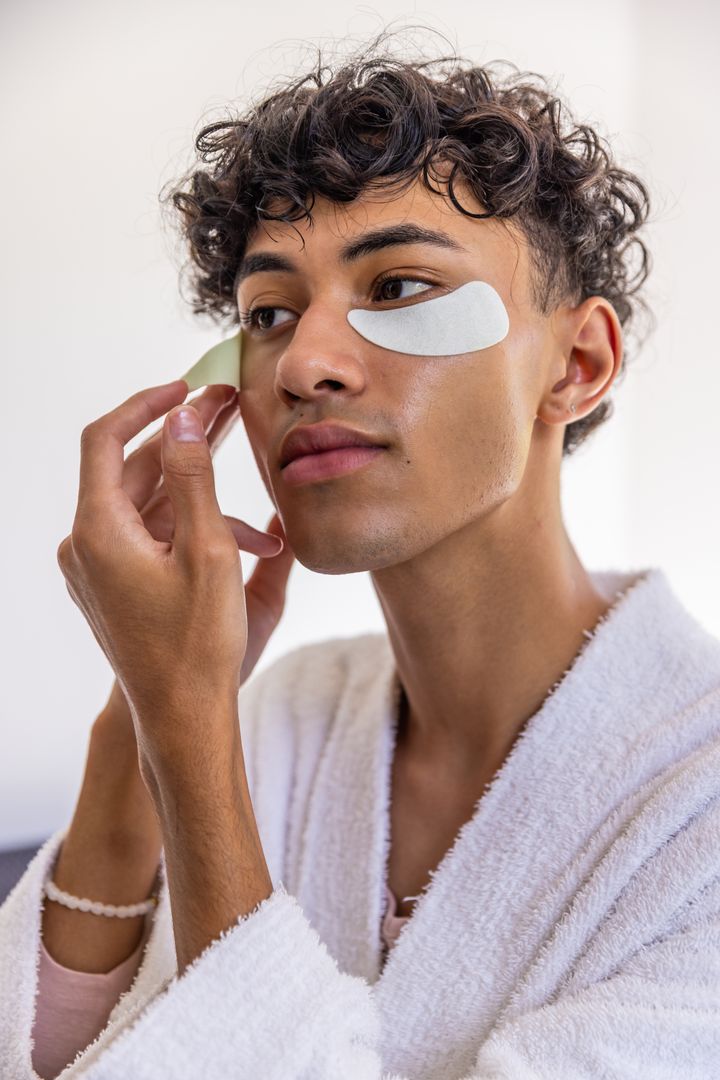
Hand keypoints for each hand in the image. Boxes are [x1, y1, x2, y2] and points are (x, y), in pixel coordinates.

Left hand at [57, 379, 294, 763]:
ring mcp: (96, 568)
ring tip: (245, 474)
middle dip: (180, 439)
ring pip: (144, 503)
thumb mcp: (208, 550)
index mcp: (99, 531)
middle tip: (226, 412)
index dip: (146, 404)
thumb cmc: (198, 644)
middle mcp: (86, 545)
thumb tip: (184, 418)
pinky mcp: (112, 585)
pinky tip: (238, 531)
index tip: (186, 387)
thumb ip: (194, 477)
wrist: (181, 715)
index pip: (106, 438)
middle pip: (130, 469)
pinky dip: (185, 522)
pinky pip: (146, 534)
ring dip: (192, 486)